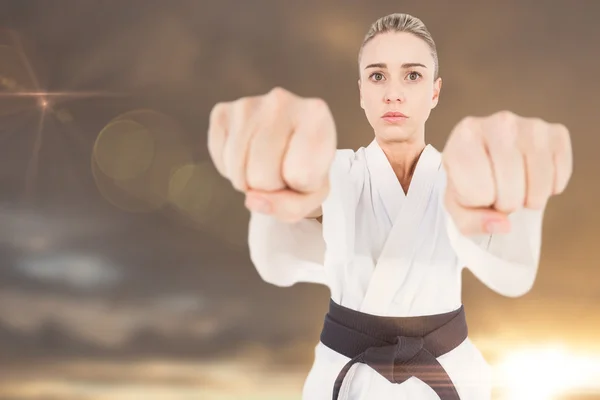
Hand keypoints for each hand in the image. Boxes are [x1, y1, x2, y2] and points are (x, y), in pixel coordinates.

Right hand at [207, 87, 336, 221]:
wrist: (289, 141)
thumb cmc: (306, 168)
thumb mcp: (312, 194)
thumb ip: (291, 207)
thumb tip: (252, 198)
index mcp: (316, 115)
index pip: (300, 175)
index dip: (300, 186)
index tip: (306, 170)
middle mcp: (281, 100)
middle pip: (263, 176)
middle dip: (270, 186)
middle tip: (280, 169)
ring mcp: (248, 104)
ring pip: (239, 172)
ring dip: (249, 180)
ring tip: (265, 163)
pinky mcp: (222, 112)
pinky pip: (221, 161)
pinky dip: (231, 169)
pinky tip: (247, 155)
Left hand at [442, 111, 571, 234]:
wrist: (486, 155)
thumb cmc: (468, 180)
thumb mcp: (458, 206)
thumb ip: (473, 222)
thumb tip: (503, 225)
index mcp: (464, 137)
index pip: (478, 193)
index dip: (478, 202)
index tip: (474, 189)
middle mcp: (498, 123)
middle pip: (511, 192)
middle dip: (505, 204)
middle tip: (498, 192)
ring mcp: (530, 125)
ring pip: (539, 186)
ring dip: (529, 199)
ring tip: (516, 187)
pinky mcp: (557, 133)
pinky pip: (560, 177)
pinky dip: (550, 188)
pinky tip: (533, 178)